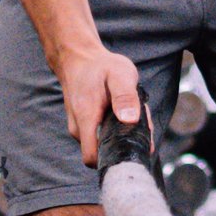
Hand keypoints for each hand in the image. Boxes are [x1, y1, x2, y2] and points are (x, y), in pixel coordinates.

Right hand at [52, 40, 144, 167]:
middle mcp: (78, 128)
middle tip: (138, 122)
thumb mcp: (120, 74)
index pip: (92, 158)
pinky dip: (115, 126)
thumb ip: (126, 97)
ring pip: (104, 142)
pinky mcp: (83, 124)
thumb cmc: (100, 65)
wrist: (78, 57)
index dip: (113, 159)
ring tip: (129, 111)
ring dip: (121, 133)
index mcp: (86, 119)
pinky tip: (122, 111)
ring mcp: (79, 127)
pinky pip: (102, 133)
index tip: (132, 147)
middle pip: (104, 151)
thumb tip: (130, 120)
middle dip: (124, 142)